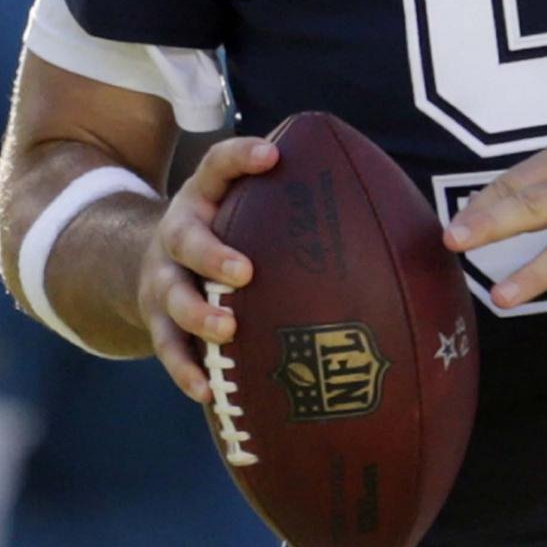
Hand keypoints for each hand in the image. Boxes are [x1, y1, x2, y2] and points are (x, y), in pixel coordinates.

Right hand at [139, 136, 278, 403]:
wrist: (144, 262)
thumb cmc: (229, 234)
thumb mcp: (247, 207)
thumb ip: (298, 204)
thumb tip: (402, 220)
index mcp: (206, 198)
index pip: (218, 165)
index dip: (241, 157)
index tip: (273, 155)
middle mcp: (177, 233)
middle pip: (186, 238)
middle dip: (214, 254)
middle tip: (246, 272)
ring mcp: (162, 277)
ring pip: (171, 295)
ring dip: (198, 313)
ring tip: (227, 330)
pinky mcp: (156, 320)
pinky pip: (168, 348)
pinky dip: (186, 370)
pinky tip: (209, 391)